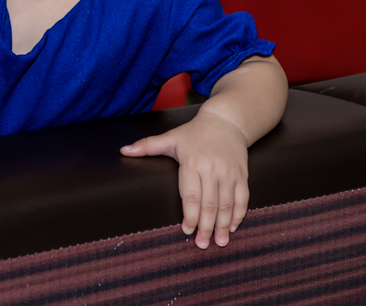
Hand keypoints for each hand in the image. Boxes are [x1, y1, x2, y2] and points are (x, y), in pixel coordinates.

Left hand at [120, 111, 248, 248]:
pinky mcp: (241, 174)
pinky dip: (239, 214)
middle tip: (201, 244)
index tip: (186, 230)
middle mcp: (212, 169)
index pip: (191, 196)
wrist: (226, 121)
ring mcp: (229, 173)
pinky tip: (233, 226)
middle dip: (206, 227)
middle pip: (209, 204)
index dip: (189, 216)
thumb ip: (147, 145)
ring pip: (227, 204)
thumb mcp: (171, 137)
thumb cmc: (195, 132)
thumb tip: (123, 150)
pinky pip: (242, 198)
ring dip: (223, 225)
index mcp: (192, 163)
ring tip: (219, 242)